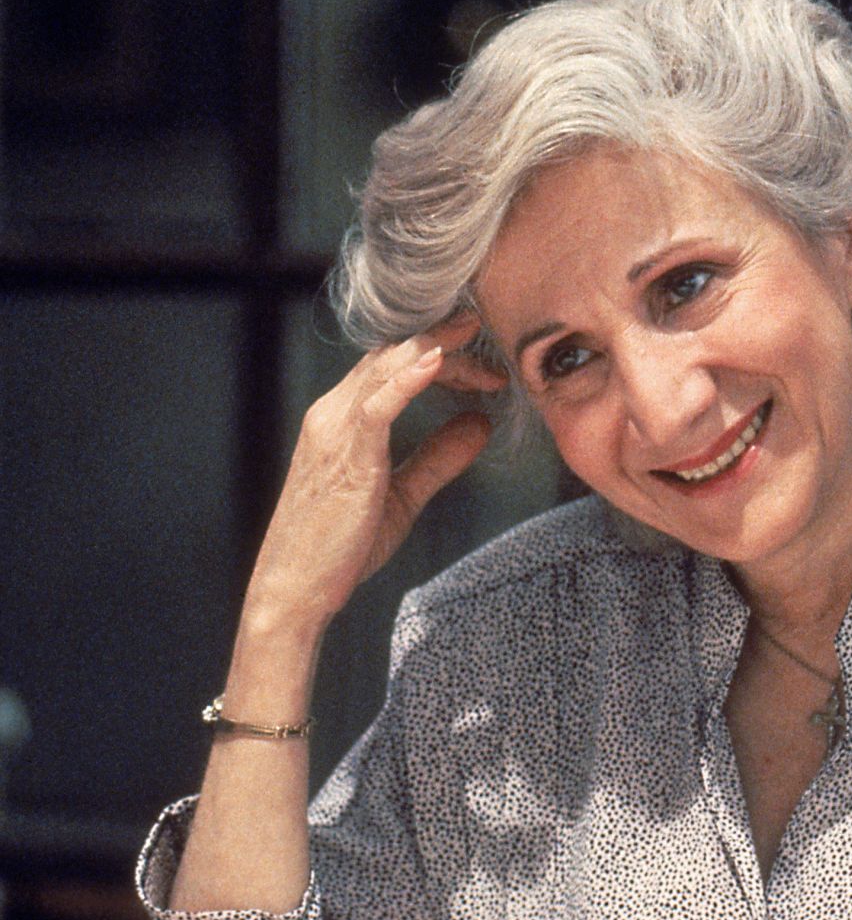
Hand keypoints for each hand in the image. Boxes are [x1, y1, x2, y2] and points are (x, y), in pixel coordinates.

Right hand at [242, 314, 507, 635]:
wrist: (295, 589)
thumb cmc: (340, 546)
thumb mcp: (403, 494)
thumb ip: (439, 457)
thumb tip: (480, 423)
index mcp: (343, 419)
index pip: (391, 365)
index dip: (438, 353)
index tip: (483, 361)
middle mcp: (333, 414)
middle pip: (391, 355)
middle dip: (443, 341)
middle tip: (487, 336)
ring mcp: (335, 430)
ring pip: (386, 367)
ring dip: (435, 349)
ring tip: (472, 330)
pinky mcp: (345, 455)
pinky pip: (378, 405)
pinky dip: (408, 378)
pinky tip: (438, 361)